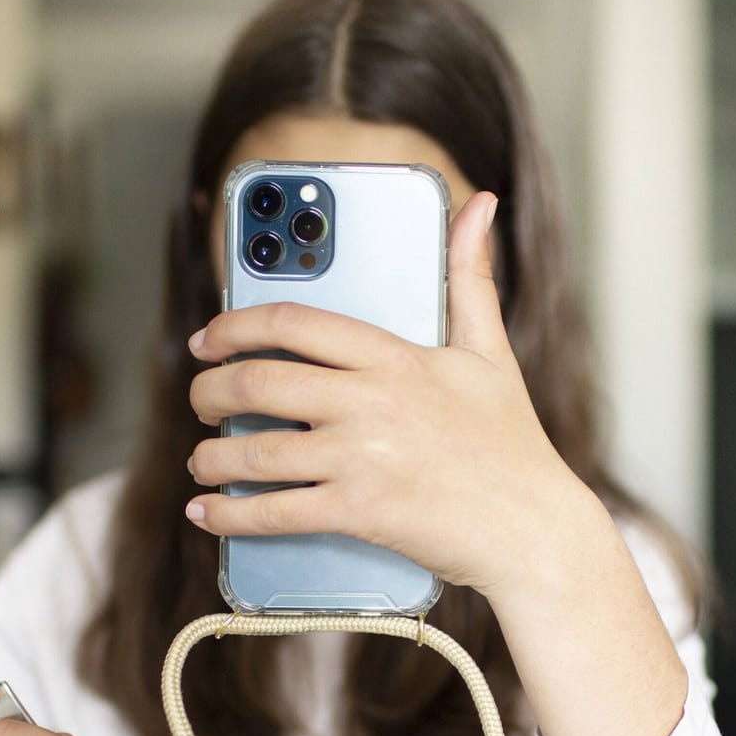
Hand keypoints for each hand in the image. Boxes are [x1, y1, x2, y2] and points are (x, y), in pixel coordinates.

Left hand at [182, 191, 596, 600]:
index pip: (293, 324)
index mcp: (395, 357)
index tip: (208, 339)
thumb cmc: (513, 444)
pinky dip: (229, 514)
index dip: (234, 326)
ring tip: (202, 459)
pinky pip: (273, 510)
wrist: (535, 529)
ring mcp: (361, 458)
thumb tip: (477, 206)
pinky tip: (207, 512)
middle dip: (209, 391)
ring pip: (255, 451)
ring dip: (211, 456)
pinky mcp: (358, 511)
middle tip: (200, 399)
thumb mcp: (491, 352)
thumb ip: (470, 278)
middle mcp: (370, 401)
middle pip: (258, 382)